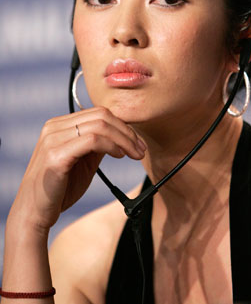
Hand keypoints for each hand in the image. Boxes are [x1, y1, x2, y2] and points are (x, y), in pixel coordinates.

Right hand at [8, 107, 145, 232]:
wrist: (34, 214)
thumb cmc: (60, 189)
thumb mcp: (84, 161)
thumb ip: (98, 145)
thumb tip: (121, 134)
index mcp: (59, 125)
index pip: (98, 113)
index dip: (122, 125)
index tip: (137, 142)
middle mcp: (54, 127)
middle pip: (101, 115)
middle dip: (127, 131)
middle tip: (140, 149)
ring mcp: (53, 140)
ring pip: (99, 125)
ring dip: (124, 139)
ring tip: (134, 153)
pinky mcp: (55, 156)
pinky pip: (92, 140)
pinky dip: (111, 145)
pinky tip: (119, 155)